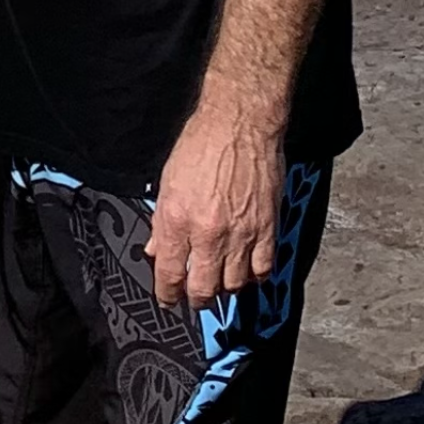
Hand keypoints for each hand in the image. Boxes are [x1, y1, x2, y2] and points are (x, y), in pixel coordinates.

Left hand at [146, 94, 285, 306]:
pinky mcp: (267, 227)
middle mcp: (208, 233)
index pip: (169, 274)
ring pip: (233, 284)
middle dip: (195, 300)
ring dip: (224, 288)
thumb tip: (156, 249)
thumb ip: (161, 222)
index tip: (168, 299)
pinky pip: (262, 268)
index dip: (167, 295)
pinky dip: (254, 276)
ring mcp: (241, 233)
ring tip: (220, 283)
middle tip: (194, 298)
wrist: (240, 123)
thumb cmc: (202, 145)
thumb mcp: (168, 182)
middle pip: (202, 288)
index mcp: (177, 221)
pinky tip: (247, 271)